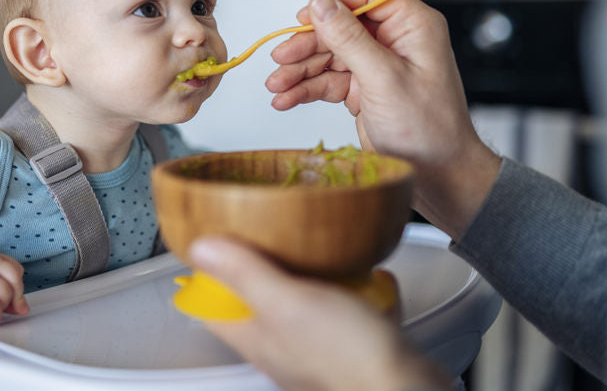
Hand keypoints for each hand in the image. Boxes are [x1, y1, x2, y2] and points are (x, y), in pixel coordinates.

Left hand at [190, 237, 449, 390]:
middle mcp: (283, 345)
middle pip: (258, 301)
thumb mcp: (286, 303)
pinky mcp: (355, 349)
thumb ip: (244, 274)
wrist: (405, 390)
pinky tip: (372, 276)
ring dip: (314, 275)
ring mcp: (318, 348)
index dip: (208, 273)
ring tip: (323, 248)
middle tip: (268, 232)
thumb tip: (201, 248)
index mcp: (256, 336)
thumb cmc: (347, 359)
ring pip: (304, 305)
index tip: (214, 238)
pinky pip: (351, 311)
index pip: (213, 306)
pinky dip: (361, 291)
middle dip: (263, 264)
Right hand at [266, 0, 500, 237]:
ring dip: (300, 69)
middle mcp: (394, 40)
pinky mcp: (363, 89)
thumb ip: (349, 39)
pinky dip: (306, 89)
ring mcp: (377, 65)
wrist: (438, 175)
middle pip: (340, 25)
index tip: (307, 18)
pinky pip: (328, 80)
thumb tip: (320, 3)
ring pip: (328, 54)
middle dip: (307, 43)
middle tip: (280, 58)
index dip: (336, 1)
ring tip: (275, 86)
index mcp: (412, 26)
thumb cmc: (427, 128)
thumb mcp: (384, 78)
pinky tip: (286, 99)